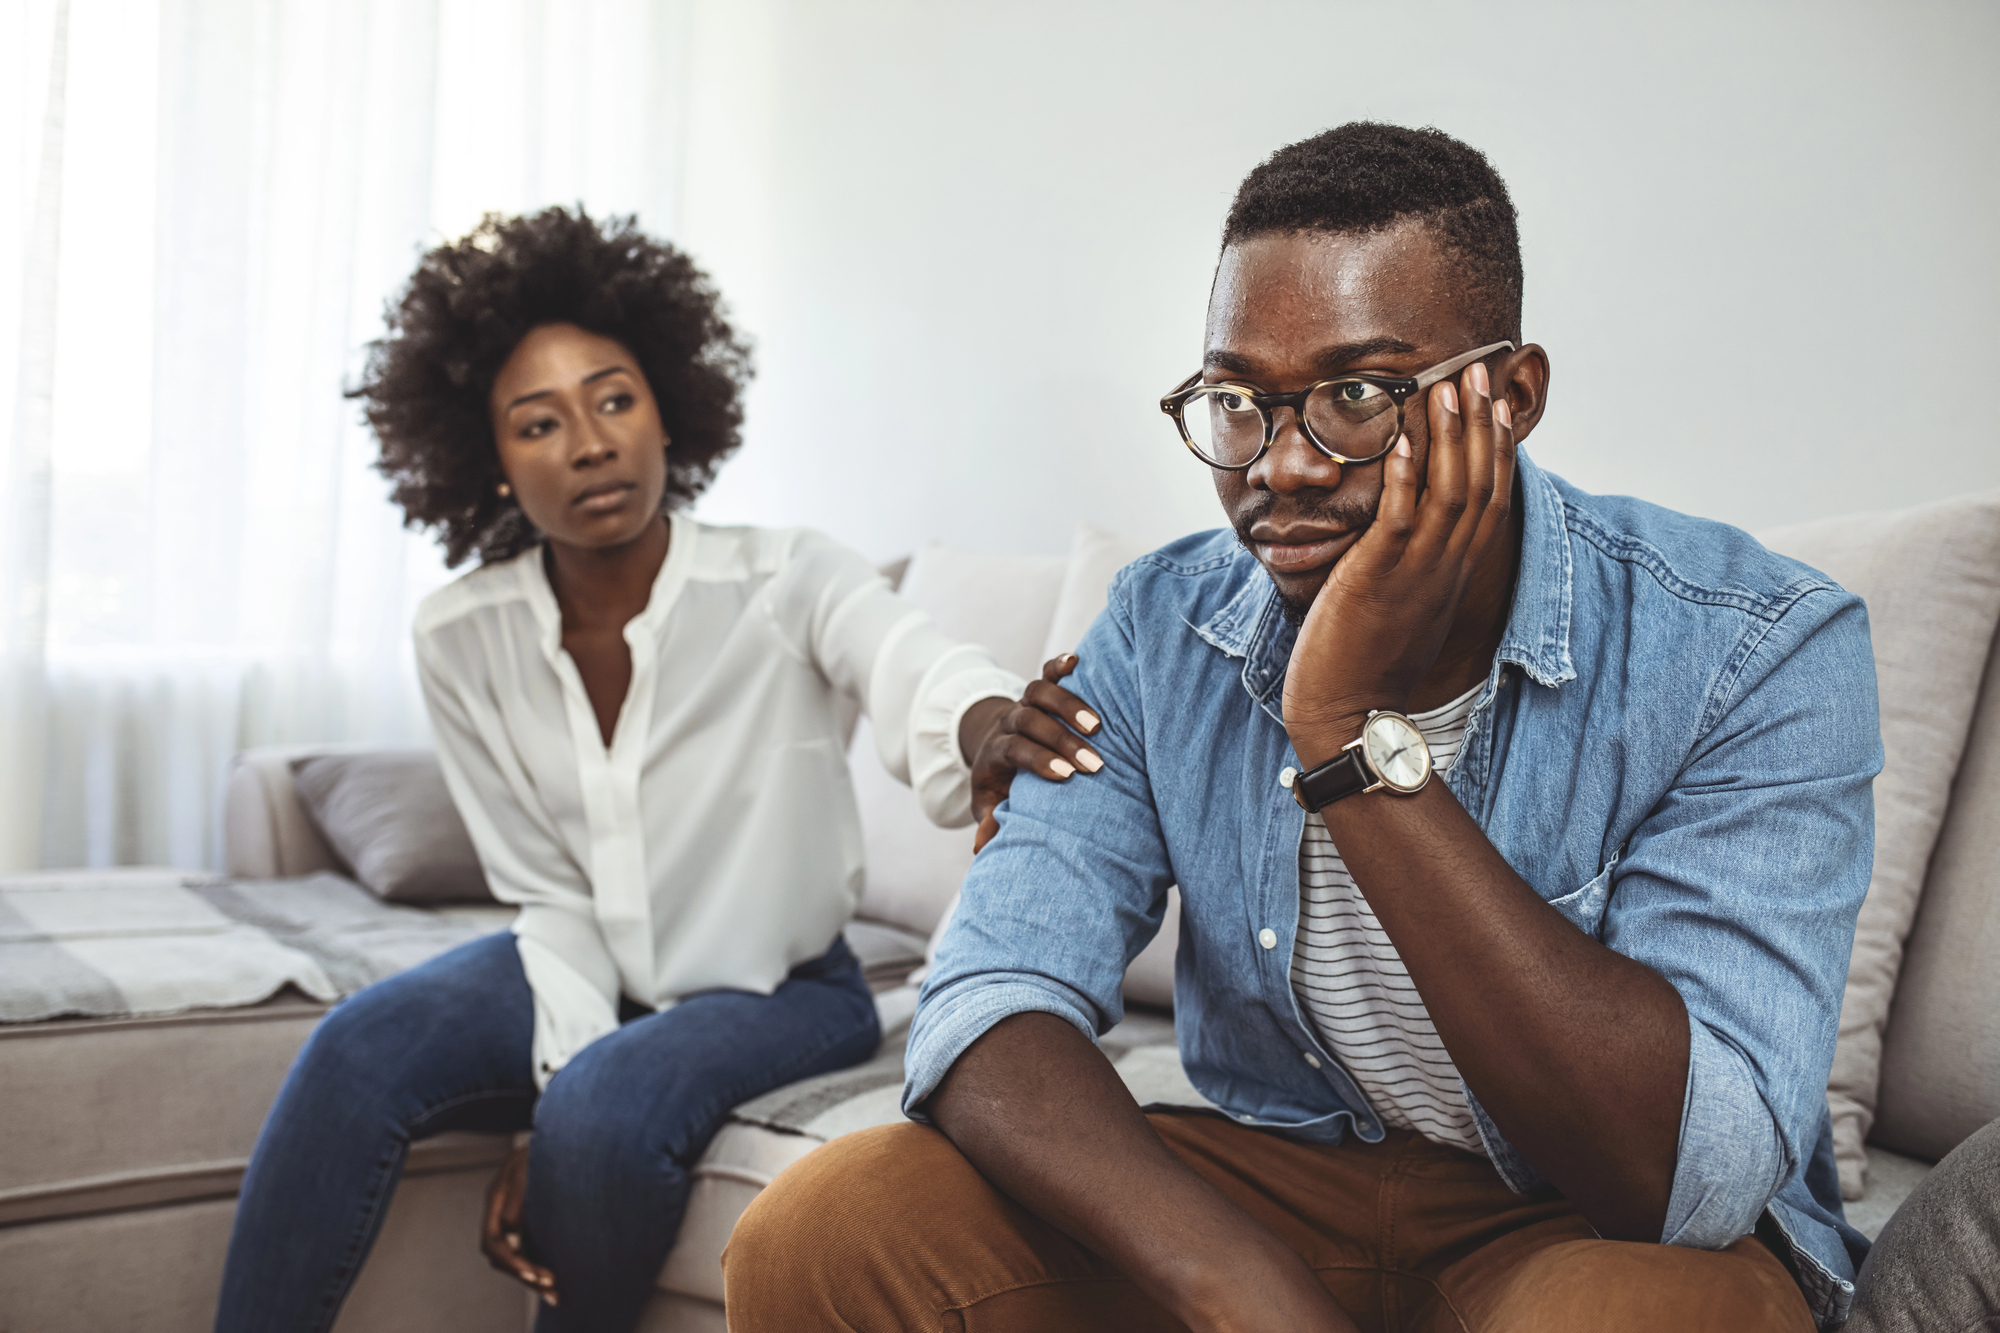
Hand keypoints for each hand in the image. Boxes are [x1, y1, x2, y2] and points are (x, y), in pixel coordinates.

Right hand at [481, 1141, 557, 1304]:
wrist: (563, 1129)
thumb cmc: (546, 1145)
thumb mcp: (529, 1167)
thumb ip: (518, 1200)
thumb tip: (510, 1236)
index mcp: (496, 1196)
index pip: (493, 1241)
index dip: (512, 1261)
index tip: (534, 1273)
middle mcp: (500, 1209)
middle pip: (501, 1255)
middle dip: (524, 1273)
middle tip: (551, 1286)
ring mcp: (513, 1214)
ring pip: (514, 1256)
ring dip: (532, 1275)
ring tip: (556, 1291)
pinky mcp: (529, 1217)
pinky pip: (528, 1248)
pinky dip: (539, 1264)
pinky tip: (556, 1278)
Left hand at [961, 654, 1102, 852]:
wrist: (993, 747)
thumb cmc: (998, 782)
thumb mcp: (990, 804)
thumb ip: (990, 821)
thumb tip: (985, 848)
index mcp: (996, 751)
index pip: (1014, 749)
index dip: (1038, 759)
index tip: (1066, 774)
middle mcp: (1009, 722)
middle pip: (1030, 721)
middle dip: (1062, 740)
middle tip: (1094, 762)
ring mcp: (1024, 703)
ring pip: (1039, 692)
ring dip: (1068, 704)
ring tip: (1098, 725)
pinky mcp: (1039, 691)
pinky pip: (1046, 672)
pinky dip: (1060, 665)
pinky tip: (1078, 661)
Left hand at [1282, 360, 1516, 767]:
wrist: (1349, 715)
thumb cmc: (1366, 664)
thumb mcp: (1401, 606)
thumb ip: (1409, 567)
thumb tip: (1399, 536)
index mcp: (1452, 573)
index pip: (1488, 499)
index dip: (1494, 448)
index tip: (1494, 404)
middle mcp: (1444, 568)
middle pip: (1477, 484)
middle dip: (1478, 424)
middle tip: (1476, 371)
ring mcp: (1416, 573)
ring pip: (1447, 493)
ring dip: (1448, 436)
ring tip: (1445, 385)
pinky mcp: (1379, 579)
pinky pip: (1400, 518)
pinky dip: (1404, 475)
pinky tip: (1402, 438)